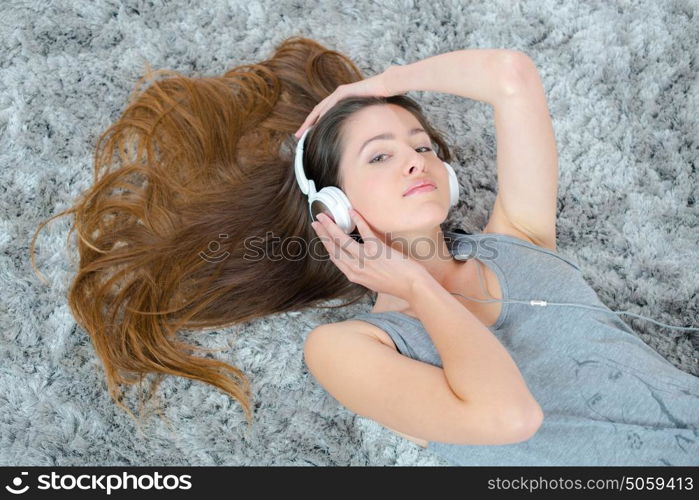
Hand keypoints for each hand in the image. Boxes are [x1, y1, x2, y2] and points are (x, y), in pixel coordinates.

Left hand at [294, 68, 400, 138]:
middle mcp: (337, 95)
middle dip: (307, 124)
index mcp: (340, 100)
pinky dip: (321, 114)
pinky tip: (316, 123)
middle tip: (298, 136)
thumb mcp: (364, 112)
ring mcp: (339, 92)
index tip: (307, 135)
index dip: (313, 124)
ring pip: (320, 109)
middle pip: (317, 111)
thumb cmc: (380, 98)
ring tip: (302, 132)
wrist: (387, 85)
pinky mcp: (344, 91)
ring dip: (310, 121)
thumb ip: (357, 119)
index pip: (323, 113)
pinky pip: (329, 105)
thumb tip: (356, 133)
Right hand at [310, 209, 427, 301]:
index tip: (321, 235)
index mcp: (354, 275)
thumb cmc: (397, 284)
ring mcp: (365, 258)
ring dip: (331, 226)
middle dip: (323, 233)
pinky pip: (364, 231)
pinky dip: (357, 220)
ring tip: (324, 216)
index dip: (325, 244)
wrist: (412, 286)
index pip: (334, 257)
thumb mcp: (373, 282)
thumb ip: (363, 271)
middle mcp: (356, 267)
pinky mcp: (376, 249)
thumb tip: (358, 261)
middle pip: (334, 247)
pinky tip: (352, 212)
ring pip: (342, 239)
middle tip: (316, 221)